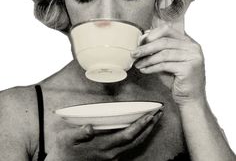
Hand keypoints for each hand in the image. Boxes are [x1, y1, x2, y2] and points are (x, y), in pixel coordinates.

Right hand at [45, 111, 162, 160]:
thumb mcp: (66, 139)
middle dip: (149, 127)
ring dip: (147, 132)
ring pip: (135, 145)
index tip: (150, 115)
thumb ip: (79, 133)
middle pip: (136, 140)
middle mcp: (111, 154)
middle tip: (159, 114)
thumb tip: (89, 127)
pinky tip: (142, 130)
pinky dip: (139, 137)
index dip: (140, 125)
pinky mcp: (111, 158)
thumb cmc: (65, 150)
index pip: (127, 136)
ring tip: (154, 120)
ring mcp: (112, 157)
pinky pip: (130, 147)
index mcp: (103, 147)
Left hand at [132, 25, 205, 106]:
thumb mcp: (167, 60)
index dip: (151, 34)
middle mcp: (193, 47)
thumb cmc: (177, 79)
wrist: (190, 99)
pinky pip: (165, 65)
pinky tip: (145, 70)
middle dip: (146, 47)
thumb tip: (144, 36)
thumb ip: (158, 49)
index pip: (167, 29)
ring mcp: (193, 57)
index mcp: (188, 42)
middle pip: (164, 41)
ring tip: (138, 63)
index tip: (140, 42)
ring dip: (147, 59)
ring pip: (163, 53)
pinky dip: (152, 67)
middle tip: (134, 53)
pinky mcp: (189, 68)